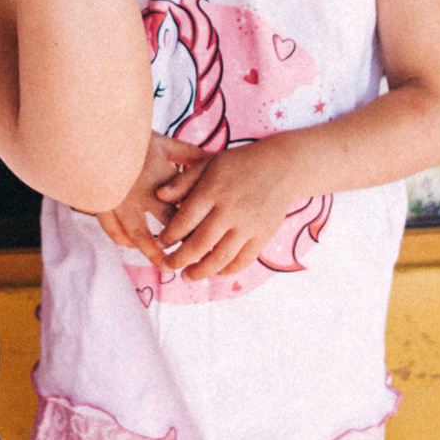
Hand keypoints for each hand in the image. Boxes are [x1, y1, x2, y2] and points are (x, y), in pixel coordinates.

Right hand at [90, 133, 207, 258]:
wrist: (93, 132)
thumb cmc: (131, 135)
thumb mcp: (162, 142)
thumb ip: (187, 154)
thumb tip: (213, 157)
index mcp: (162, 179)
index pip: (186, 213)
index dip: (197, 228)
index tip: (206, 237)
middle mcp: (143, 195)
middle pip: (168, 230)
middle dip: (180, 248)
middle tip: (188, 260)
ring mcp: (121, 203)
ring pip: (139, 238)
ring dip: (152, 253)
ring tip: (162, 264)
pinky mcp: (101, 204)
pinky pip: (113, 230)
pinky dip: (123, 240)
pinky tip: (130, 244)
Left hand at [154, 135, 308, 279]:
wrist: (281, 167)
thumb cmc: (238, 164)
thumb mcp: (208, 163)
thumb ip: (183, 181)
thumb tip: (158, 195)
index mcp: (212, 191)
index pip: (185, 220)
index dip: (170, 235)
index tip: (160, 243)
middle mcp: (230, 210)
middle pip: (200, 244)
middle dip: (179, 259)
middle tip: (166, 267)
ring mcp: (249, 225)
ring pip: (221, 257)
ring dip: (201, 271)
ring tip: (187, 276)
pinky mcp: (263, 235)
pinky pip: (243, 260)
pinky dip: (227, 270)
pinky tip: (214, 271)